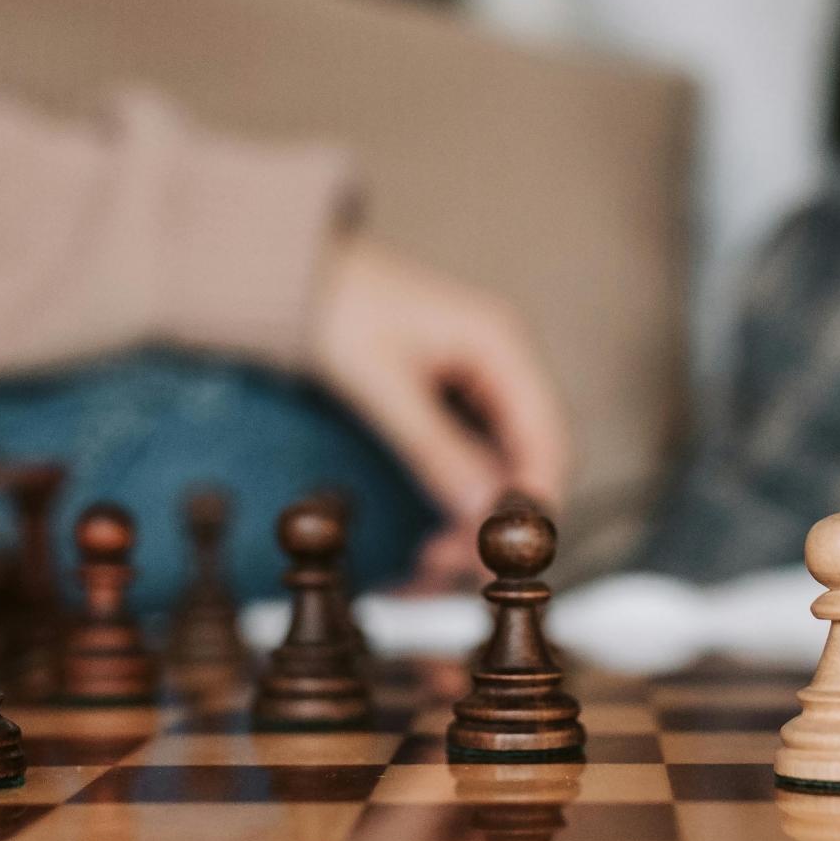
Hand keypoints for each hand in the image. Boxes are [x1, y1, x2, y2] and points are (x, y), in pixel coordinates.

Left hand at [309, 234, 571, 585]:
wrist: (291, 273)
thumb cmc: (336, 310)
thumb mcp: (382, 386)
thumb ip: (436, 449)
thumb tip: (483, 512)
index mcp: (502, 344)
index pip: (548, 437)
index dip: (534, 501)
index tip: (500, 553)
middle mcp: (505, 361)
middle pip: (534, 455)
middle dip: (500, 517)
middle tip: (452, 567)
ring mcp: (483, 377)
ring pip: (504, 462)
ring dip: (477, 513)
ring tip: (430, 561)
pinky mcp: (456, 394)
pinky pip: (475, 455)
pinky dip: (458, 495)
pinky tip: (429, 531)